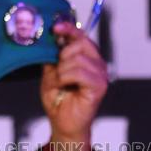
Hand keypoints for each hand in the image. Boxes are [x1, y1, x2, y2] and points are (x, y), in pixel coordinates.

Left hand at [40, 22, 108, 150]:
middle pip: (80, 43)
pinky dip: (66, 78)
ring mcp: (101, 74)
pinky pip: (79, 72)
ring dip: (62, 71)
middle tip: (58, 71)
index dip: (69, 28)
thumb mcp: (50, 72)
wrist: (63, 123)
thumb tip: (50, 38)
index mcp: (87, 57)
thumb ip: (52, 55)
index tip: (56, 28)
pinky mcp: (100, 86)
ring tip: (61, 83)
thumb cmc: (59, 99)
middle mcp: (97, 63)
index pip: (81, 35)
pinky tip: (65, 86)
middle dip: (63, 55)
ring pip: (77, 58)